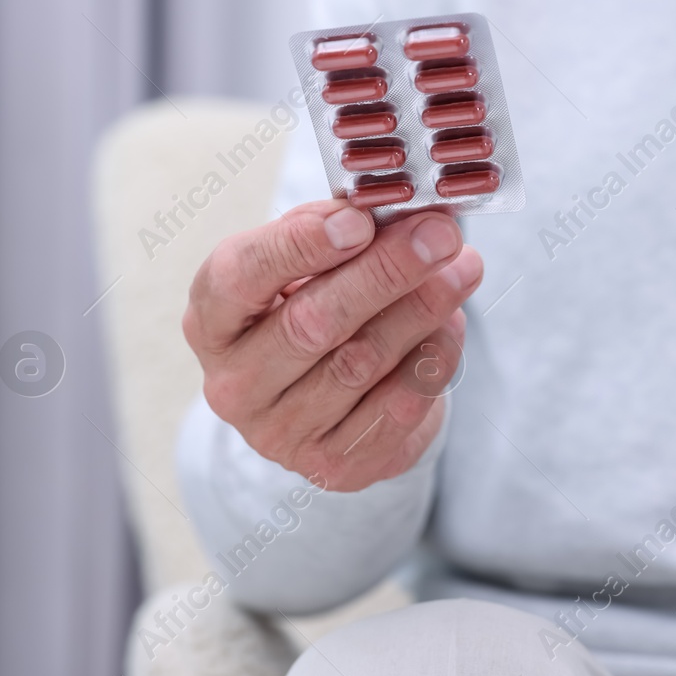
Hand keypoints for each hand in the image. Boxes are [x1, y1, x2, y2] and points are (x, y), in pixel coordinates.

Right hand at [183, 200, 482, 492]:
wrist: (330, 402)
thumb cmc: (314, 307)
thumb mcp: (307, 263)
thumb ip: (336, 231)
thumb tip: (392, 209)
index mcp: (212, 319)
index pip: (240, 277)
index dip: (298, 245)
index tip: (358, 220)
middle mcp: (234, 383)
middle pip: (311, 323)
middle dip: (385, 272)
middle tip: (440, 235)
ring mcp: (279, 434)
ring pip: (360, 364)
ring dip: (422, 309)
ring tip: (463, 269)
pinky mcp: (332, 466)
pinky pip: (395, 408)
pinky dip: (432, 359)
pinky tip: (451, 322)